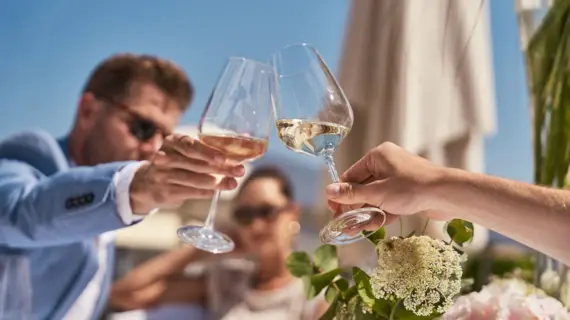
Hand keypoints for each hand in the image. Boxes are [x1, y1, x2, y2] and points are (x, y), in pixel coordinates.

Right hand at [130, 134, 244, 213]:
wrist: (147, 184)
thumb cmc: (177, 164)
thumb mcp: (187, 151)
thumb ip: (211, 147)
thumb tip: (245, 137)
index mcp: (172, 142)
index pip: (190, 146)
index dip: (208, 152)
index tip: (225, 159)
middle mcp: (165, 157)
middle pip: (196, 163)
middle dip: (220, 168)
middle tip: (239, 171)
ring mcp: (162, 176)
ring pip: (194, 179)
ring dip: (216, 183)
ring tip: (233, 183)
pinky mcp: (165, 192)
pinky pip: (190, 192)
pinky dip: (205, 192)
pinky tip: (216, 191)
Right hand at [325, 142, 449, 230]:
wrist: (447, 195)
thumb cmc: (412, 188)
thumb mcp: (377, 193)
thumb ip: (352, 194)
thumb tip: (328, 191)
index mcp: (377, 156)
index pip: (351, 175)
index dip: (340, 194)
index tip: (332, 210)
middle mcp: (386, 164)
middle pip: (362, 188)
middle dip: (353, 208)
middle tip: (343, 224)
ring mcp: (398, 179)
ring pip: (375, 198)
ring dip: (366, 214)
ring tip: (355, 230)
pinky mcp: (407, 192)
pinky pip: (388, 203)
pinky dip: (381, 214)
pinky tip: (373, 227)